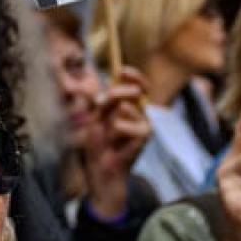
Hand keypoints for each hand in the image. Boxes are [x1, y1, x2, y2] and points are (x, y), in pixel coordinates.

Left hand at [82, 68, 150, 219]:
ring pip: (124, 107)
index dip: (133, 75)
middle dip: (114, 94)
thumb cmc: (98, 144)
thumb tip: (103, 82)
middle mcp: (140, 113)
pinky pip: (122, 124)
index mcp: (130, 106)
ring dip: (108, 121)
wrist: (101, 169)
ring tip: (108, 137)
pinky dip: (112, 134)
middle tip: (100, 106)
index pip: (138, 85)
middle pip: (132, 91)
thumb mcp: (96, 117)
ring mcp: (145, 124)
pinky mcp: (145, 136)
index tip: (123, 71)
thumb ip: (103, 100)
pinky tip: (115, 145)